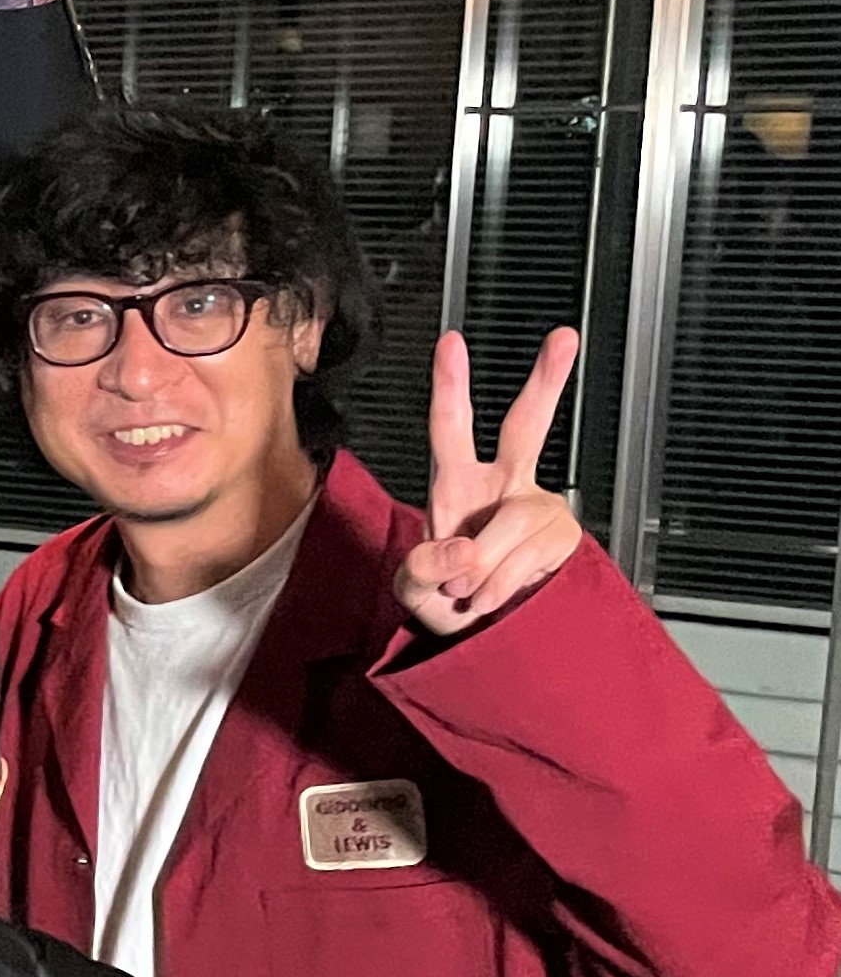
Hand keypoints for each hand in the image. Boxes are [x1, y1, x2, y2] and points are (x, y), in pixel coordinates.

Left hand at [396, 327, 585, 637]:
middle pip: (526, 426)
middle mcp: (504, 486)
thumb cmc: (448, 601)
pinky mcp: (565, 539)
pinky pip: (528, 560)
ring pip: (512, 525)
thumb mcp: (412, 589)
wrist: (490, 638)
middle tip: (565, 338)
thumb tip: (465, 548)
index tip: (452, 342)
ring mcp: (539, 509)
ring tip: (470, 591)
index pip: (450, 429)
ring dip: (482, 570)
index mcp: (457, 485)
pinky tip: (498, 597)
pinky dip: (503, 588)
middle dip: (547, 380)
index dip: (449, 385)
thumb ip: (421, 568)